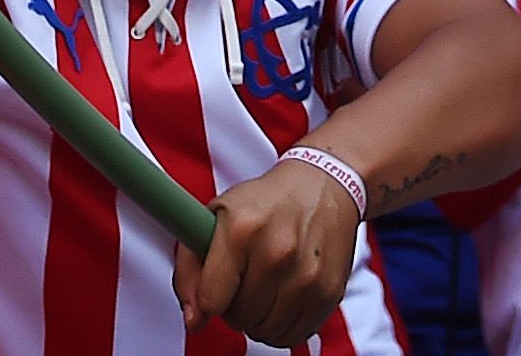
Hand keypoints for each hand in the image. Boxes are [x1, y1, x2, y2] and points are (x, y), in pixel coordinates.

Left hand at [174, 151, 364, 343]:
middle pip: (239, 319)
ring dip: (259, 317)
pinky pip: (293, 335)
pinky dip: (283, 324)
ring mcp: (307, 274)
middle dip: (235, 306)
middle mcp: (277, 252)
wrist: (323, 185)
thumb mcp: (216, 217)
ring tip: (265, 286)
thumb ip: (190, 269)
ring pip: (265, 332)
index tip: (218, 283)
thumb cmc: (266, 202)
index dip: (210, 297)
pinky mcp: (329, 291)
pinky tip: (284, 296)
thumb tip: (194, 319)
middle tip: (245, 279)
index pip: (212, 301)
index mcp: (241, 229)